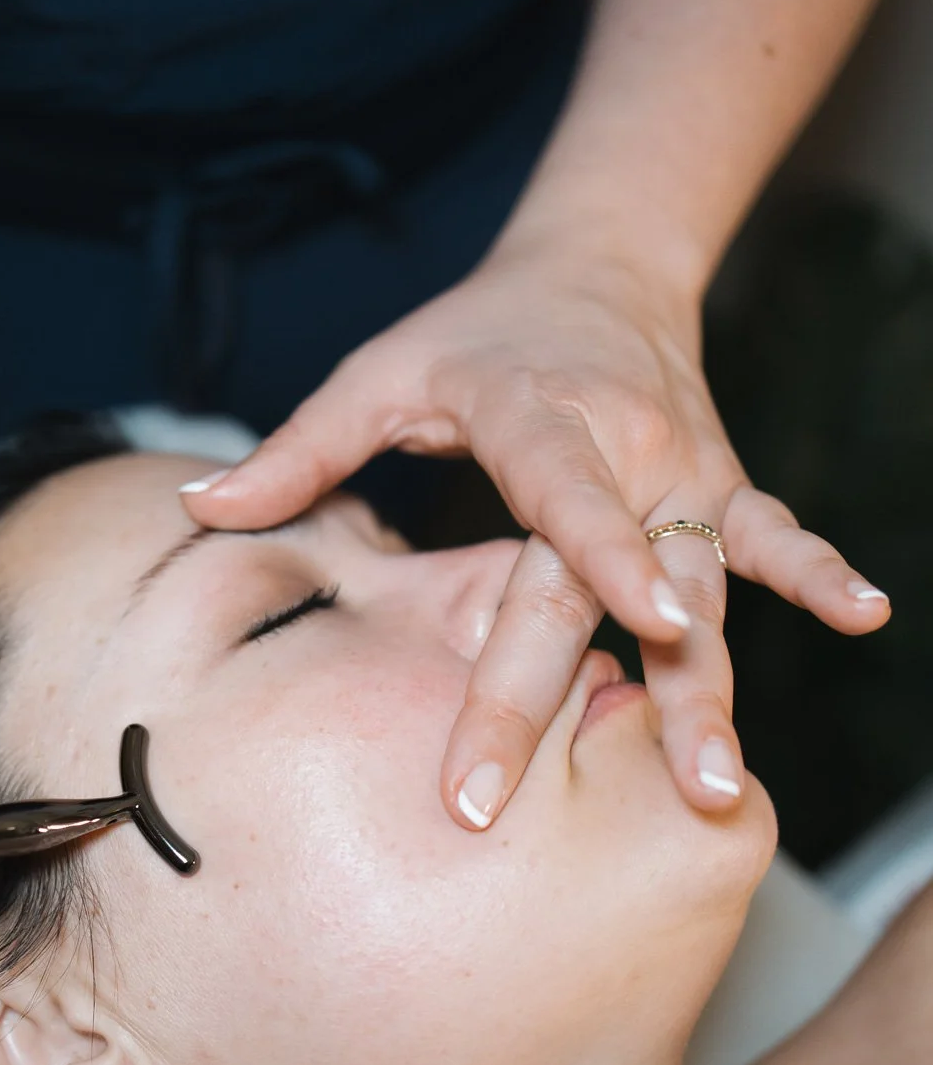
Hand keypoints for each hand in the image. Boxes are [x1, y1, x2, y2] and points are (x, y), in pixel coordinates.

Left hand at [180, 239, 889, 825]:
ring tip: (715, 785)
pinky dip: (817, 572)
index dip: (601, 557)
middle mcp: (621, 446)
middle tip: (578, 795)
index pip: (564, 496)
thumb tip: (198, 510)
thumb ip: (298, 450)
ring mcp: (682, 470)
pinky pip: (770, 536)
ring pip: (701, 590)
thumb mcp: (379, 374)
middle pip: (603, 581)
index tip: (636, 623)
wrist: (594, 269)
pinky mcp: (720, 485)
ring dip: (712, 688)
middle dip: (580, 690)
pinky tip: (867, 614)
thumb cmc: (471, 336)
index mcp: (533, 412)